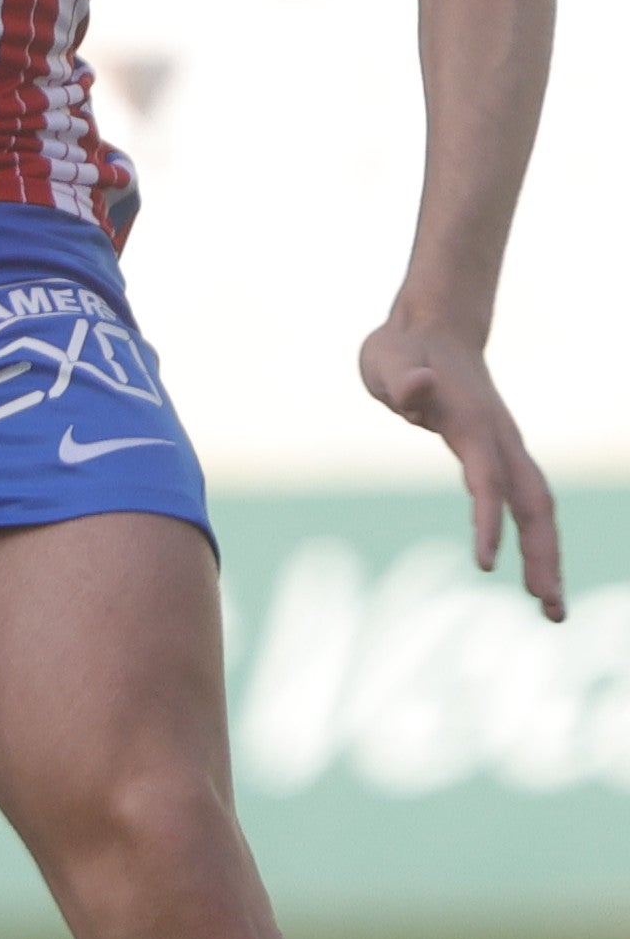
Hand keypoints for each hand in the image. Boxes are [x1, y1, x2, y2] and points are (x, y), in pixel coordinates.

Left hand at [361, 315, 569, 617]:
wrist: (432, 330)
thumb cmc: (403, 349)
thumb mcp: (389, 358)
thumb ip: (403, 377)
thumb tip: (417, 388)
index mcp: (474, 424)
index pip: (486, 480)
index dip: (487, 520)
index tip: (486, 564)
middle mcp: (500, 440)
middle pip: (533, 504)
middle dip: (543, 556)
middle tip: (549, 609)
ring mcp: (504, 449)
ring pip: (536, 508)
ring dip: (546, 556)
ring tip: (550, 608)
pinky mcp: (498, 455)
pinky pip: (522, 504)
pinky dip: (533, 539)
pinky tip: (533, 571)